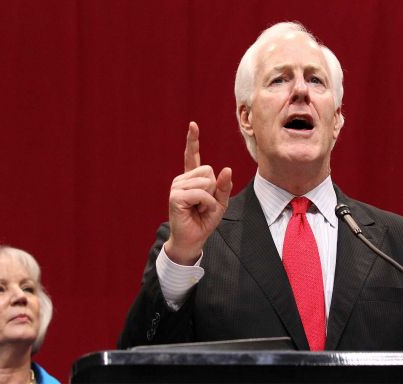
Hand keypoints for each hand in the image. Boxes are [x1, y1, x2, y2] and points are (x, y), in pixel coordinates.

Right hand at [164, 122, 232, 264]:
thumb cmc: (204, 221)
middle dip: (214, 190)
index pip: (191, 156)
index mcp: (191, 179)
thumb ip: (224, 186)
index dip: (192, 140)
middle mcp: (181, 180)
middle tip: (204, 205)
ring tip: (200, 209)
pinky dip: (206, 204)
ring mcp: (177, 187)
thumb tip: (226, 169)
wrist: (192, 240)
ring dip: (210, 199)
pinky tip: (197, 211)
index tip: (193, 125)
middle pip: (208, 171)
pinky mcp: (176, 196)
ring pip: (206, 182)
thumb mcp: (220, 203)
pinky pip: (202, 193)